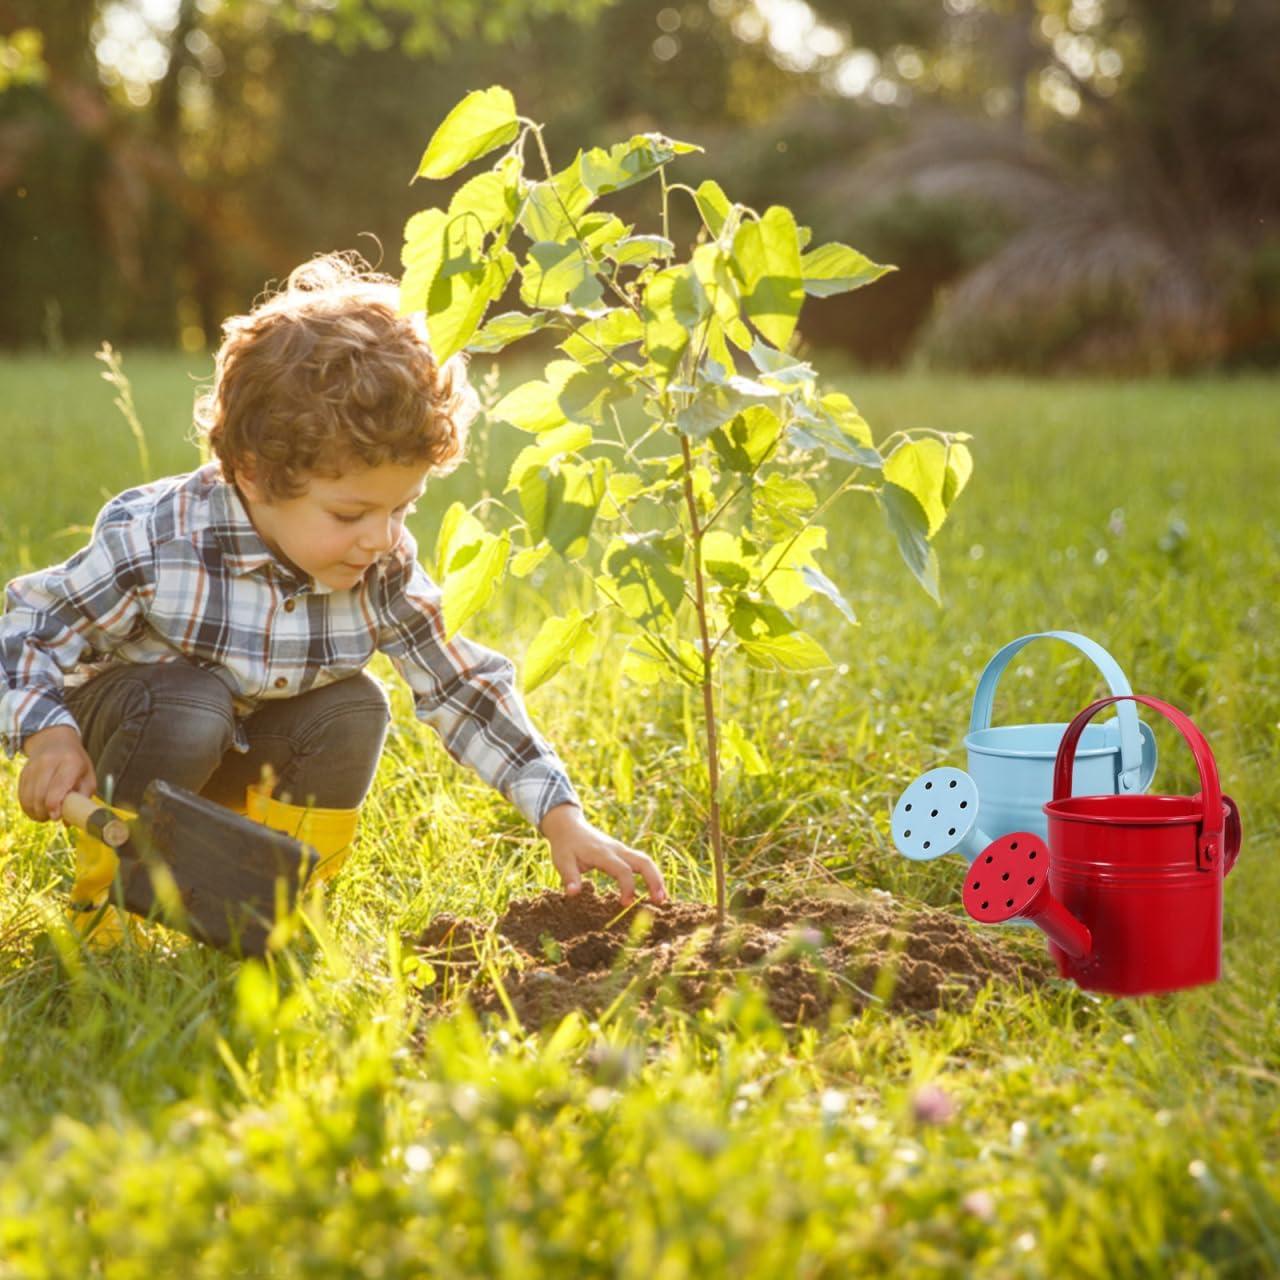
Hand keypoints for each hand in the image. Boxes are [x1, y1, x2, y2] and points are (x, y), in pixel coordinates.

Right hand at [18, 725, 95, 821]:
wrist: (54, 741)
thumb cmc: (76, 762)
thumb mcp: (87, 776)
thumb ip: (82, 798)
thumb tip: (68, 822)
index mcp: (70, 762)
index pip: (57, 788)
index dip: (54, 807)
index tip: (57, 817)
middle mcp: (48, 763)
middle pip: (40, 796)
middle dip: (45, 813)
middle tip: (53, 817)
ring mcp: (33, 767)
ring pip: (28, 798)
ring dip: (36, 812)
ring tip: (46, 814)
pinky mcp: (23, 773)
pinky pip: (22, 796)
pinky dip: (28, 807)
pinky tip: (37, 809)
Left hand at [540, 803, 666, 905]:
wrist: (568, 826)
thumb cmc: (565, 846)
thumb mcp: (562, 861)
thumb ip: (569, 877)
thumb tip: (573, 894)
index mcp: (603, 853)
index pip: (622, 870)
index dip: (628, 887)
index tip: (625, 904)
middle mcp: (616, 850)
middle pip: (643, 862)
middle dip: (654, 880)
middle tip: (660, 901)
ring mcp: (621, 850)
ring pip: (645, 861)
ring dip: (656, 878)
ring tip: (662, 898)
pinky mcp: (622, 852)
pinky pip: (641, 861)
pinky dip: (651, 874)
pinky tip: (654, 889)